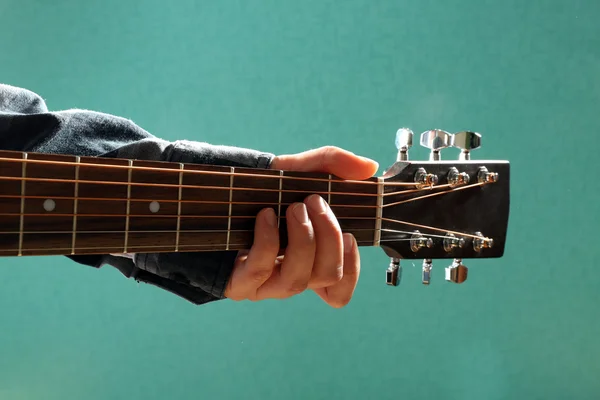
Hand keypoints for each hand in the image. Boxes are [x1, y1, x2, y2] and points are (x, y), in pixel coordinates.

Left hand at [224, 146, 378, 307]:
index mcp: (309, 262)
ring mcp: (265, 284)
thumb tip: (370, 167)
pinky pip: (261, 270)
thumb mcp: (300, 170)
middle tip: (314, 202)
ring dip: (302, 239)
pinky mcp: (239, 281)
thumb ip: (334, 163)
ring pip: (298, 279)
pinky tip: (265, 216)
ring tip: (293, 207)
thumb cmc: (265, 189)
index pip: (339, 290)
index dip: (352, 269)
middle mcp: (290, 277)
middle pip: (327, 275)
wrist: (218, 194)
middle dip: (327, 235)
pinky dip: (268, 240)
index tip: (349, 235)